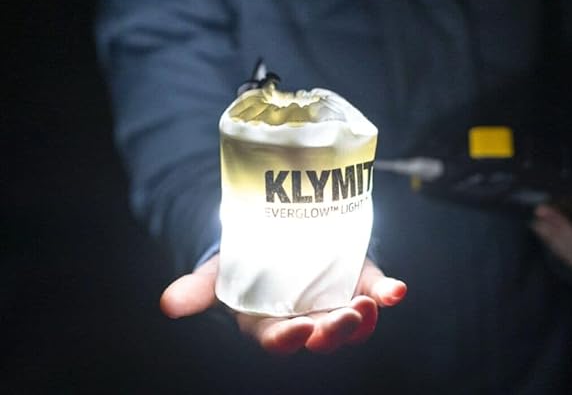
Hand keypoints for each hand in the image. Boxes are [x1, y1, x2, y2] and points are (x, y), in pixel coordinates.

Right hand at [159, 255, 406, 354]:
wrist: (273, 238)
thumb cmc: (243, 263)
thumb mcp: (219, 271)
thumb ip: (198, 288)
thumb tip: (168, 304)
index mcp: (270, 323)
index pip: (279, 339)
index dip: (289, 339)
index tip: (299, 330)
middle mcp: (305, 317)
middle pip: (322, 334)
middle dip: (335, 331)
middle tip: (347, 317)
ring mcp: (333, 300)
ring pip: (351, 320)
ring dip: (364, 317)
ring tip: (374, 304)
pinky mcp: (355, 279)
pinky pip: (374, 291)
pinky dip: (387, 292)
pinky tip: (398, 290)